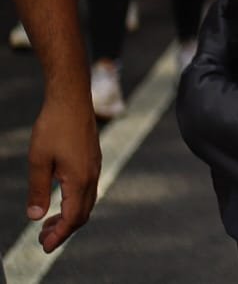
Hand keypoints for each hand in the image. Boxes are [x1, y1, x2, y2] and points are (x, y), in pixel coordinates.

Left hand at [28, 92, 99, 252]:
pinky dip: (74, 202)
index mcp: (80, 179)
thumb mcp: (38, 161)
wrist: (72, 98)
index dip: (59, 235)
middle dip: (64, 229)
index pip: (73, 217)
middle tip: (43, 239)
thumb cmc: (54, 127)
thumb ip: (38, 190)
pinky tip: (60, 199)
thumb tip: (35, 216)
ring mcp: (95, 167)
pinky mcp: (92, 160)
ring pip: (86, 201)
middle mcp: (92, 175)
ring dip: (69, 216)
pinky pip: (88, 189)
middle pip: (83, 213)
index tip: (44, 245)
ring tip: (48, 222)